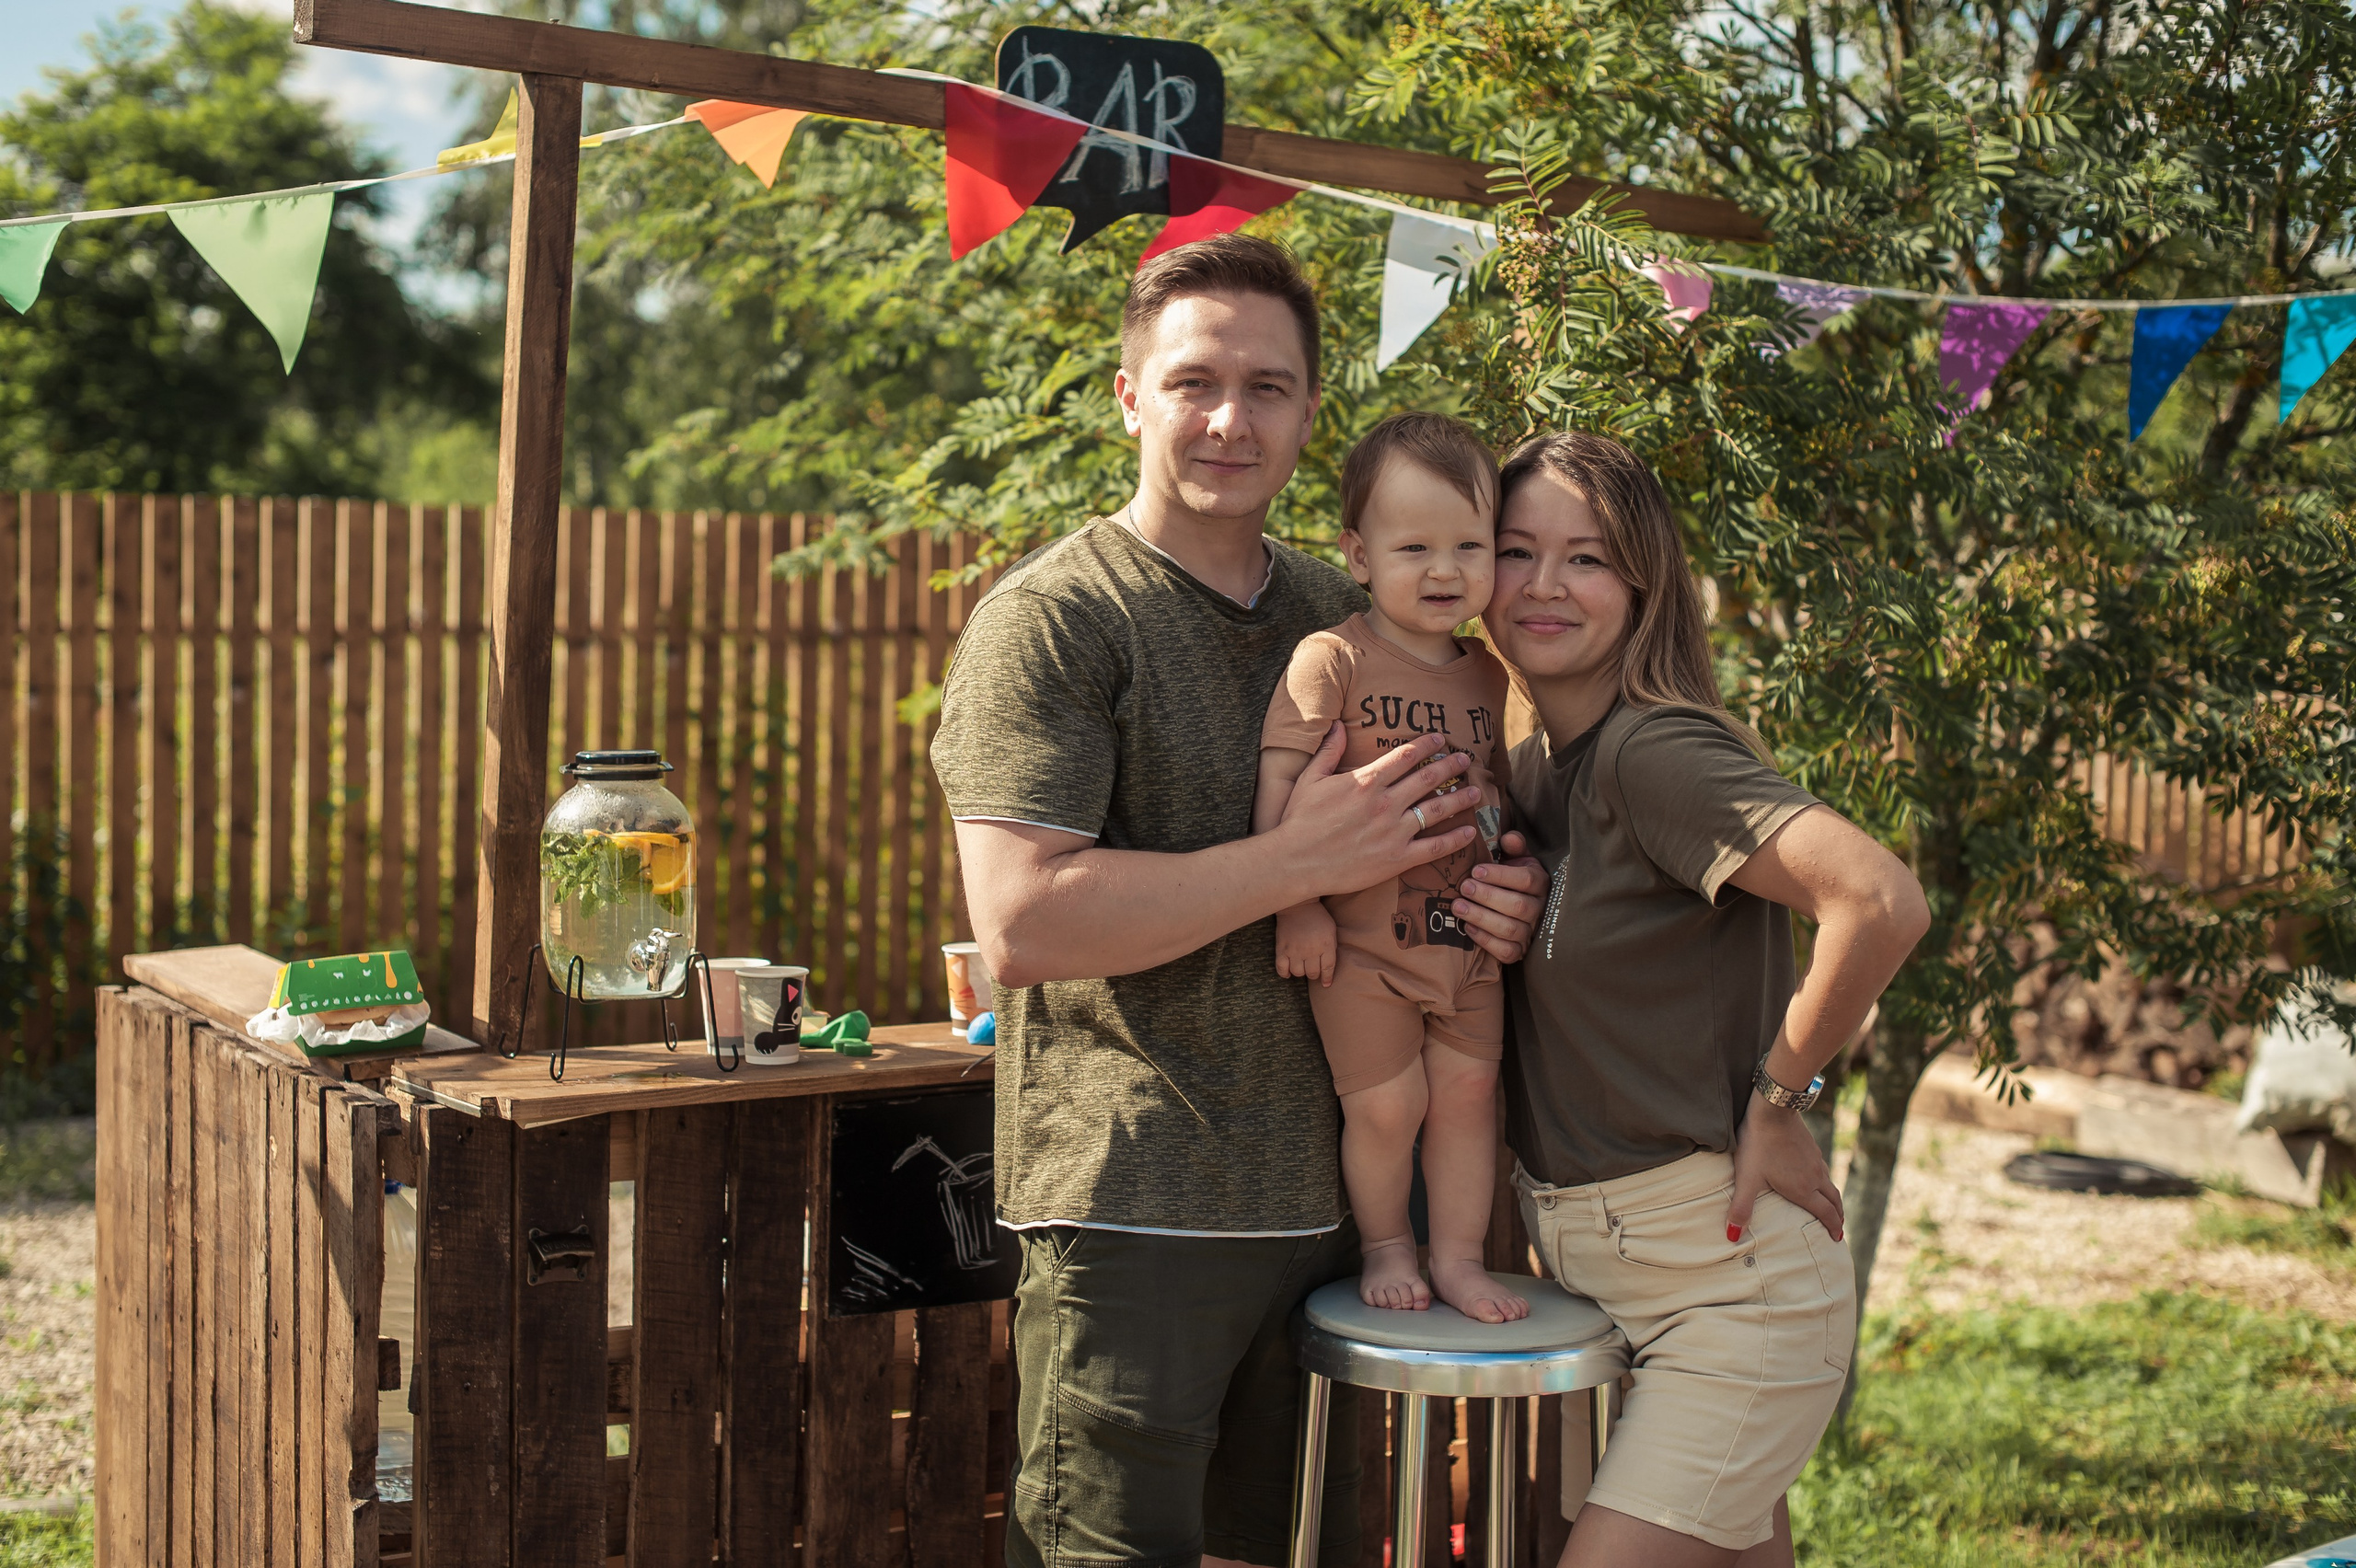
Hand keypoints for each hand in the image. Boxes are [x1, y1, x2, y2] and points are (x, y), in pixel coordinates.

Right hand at [1275, 902, 1337, 984]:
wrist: (1298, 905)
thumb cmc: (1317, 917)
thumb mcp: (1331, 929)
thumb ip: (1331, 947)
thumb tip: (1329, 966)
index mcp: (1325, 944)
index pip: (1328, 968)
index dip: (1327, 978)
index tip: (1326, 984)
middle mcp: (1310, 950)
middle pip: (1312, 973)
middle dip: (1314, 974)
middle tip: (1313, 970)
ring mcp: (1295, 950)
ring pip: (1298, 973)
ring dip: (1301, 973)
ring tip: (1302, 967)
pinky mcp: (1282, 948)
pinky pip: (1281, 969)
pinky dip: (1285, 973)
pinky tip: (1288, 971)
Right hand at [1276, 725, 1479, 896]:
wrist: (1295, 862)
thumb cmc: (1298, 821)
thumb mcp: (1310, 779)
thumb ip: (1329, 750)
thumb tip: (1339, 725)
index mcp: (1366, 781)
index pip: (1405, 756)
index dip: (1426, 745)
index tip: (1440, 739)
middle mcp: (1385, 803)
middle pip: (1428, 778)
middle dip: (1450, 766)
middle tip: (1465, 759)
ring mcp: (1394, 832)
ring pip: (1437, 810)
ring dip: (1460, 798)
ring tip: (1476, 791)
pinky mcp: (1397, 859)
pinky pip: (1434, 848)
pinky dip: (1455, 839)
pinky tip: (1469, 832)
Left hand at [1451, 830, 1546, 964]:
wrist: (1515, 908)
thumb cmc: (1511, 879)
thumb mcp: (1515, 859)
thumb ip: (1513, 846)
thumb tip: (1508, 837)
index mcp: (1540, 883)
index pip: (1526, 880)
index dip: (1501, 875)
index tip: (1476, 870)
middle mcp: (1539, 909)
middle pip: (1518, 906)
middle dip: (1488, 896)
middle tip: (1464, 887)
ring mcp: (1530, 932)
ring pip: (1510, 929)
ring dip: (1481, 917)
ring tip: (1458, 906)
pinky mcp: (1519, 951)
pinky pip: (1506, 951)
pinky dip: (1485, 940)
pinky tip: (1467, 927)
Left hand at [1727, 1090, 1843, 1242]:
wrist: (1773, 1109)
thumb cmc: (1758, 1144)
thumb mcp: (1747, 1178)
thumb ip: (1741, 1208)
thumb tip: (1733, 1237)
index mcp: (1803, 1189)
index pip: (1826, 1213)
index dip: (1833, 1227)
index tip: (1837, 1239)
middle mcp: (1815, 1176)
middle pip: (1834, 1200)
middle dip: (1838, 1216)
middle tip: (1839, 1228)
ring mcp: (1815, 1160)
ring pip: (1829, 1183)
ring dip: (1833, 1198)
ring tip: (1829, 1205)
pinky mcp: (1811, 1146)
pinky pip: (1823, 1169)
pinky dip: (1824, 1181)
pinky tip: (1815, 1176)